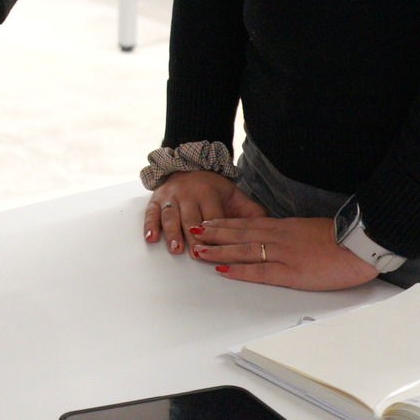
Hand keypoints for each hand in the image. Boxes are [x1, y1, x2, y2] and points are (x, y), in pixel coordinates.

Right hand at [145, 171, 262, 254]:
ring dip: (172, 233)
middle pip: (191, 219)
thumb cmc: (212, 187)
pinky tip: (151, 238)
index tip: (220, 249)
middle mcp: (188, 194)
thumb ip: (250, 212)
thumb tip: (269, 228)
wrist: (187, 165)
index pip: (214, 216)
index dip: (217, 233)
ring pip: (171, 217)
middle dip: (194, 237)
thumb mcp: (233, 194)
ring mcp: (171, 197)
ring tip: (176, 249)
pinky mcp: (156, 200)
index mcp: (209, 192)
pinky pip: (151, 213)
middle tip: (197, 255)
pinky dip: (150, 225)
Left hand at [189, 215, 380, 290]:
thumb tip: (288, 237)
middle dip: (214, 233)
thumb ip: (298, 234)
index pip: (249, 223)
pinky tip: (223, 271)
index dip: (227, 223)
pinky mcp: (291, 272)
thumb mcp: (316, 230)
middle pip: (240, 233)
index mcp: (286, 227)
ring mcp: (283, 254)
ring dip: (219, 250)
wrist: (362, 245)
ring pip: (243, 249)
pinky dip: (238, 270)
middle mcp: (279, 236)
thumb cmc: (345, 240)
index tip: (210, 222)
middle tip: (193, 231)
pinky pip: (259, 271)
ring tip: (198, 249)